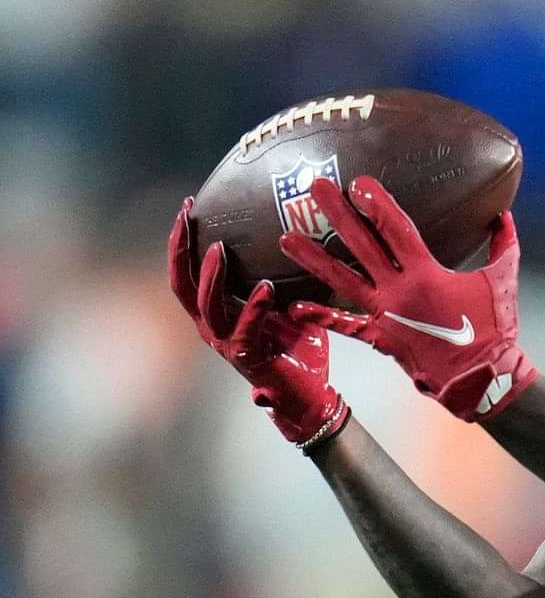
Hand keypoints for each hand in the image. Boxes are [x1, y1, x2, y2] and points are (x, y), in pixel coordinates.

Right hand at [168, 198, 347, 448]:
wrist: (310, 392)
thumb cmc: (299, 346)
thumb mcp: (291, 303)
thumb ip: (287, 275)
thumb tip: (306, 235)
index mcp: (219, 311)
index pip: (188, 272)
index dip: (183, 241)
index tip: (189, 206)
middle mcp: (214, 326)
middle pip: (182, 284)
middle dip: (181, 249)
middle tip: (188, 216)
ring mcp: (226, 342)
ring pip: (206, 305)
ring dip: (211, 275)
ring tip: (219, 248)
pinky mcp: (247, 357)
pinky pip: (245, 329)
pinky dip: (254, 308)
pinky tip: (266, 288)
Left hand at [280, 176, 536, 421]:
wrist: (482, 378)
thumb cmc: (495, 328)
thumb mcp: (504, 280)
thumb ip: (503, 244)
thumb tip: (503, 215)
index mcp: (427, 274)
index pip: (396, 230)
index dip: (377, 205)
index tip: (358, 182)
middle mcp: (398, 291)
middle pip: (361, 247)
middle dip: (337, 215)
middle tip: (314, 189)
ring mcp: (385, 314)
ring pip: (342, 281)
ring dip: (313, 259)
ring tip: (285, 238)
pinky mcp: (380, 337)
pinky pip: (346, 324)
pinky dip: (322, 316)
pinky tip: (296, 307)